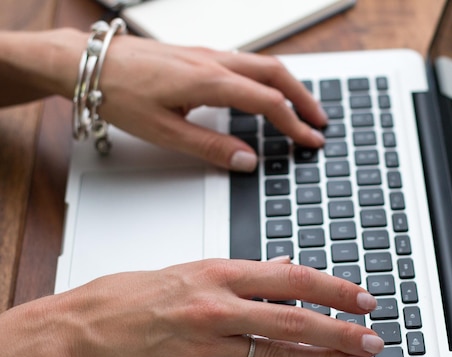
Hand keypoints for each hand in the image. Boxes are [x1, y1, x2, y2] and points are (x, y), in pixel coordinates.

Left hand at [0, 29, 327, 170]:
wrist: (85, 62)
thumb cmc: (117, 93)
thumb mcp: (164, 132)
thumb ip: (211, 147)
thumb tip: (247, 161)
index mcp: (209, 81)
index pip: (267, 103)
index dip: (293, 124)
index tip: (310, 141)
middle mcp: (214, 62)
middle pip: (275, 74)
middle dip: (303, 98)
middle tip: (320, 122)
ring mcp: (207, 54)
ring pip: (261, 65)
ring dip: (286, 86)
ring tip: (300, 108)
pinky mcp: (197, 55)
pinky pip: (244, 63)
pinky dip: (265, 79)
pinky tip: (262, 94)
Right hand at [57, 258, 381, 356]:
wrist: (93, 327)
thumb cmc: (142, 293)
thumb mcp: (197, 268)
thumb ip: (248, 272)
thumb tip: (286, 266)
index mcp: (221, 273)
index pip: (293, 279)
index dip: (335, 290)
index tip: (363, 298)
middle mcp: (217, 308)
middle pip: (294, 321)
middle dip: (341, 331)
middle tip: (372, 340)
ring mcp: (207, 346)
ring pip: (278, 356)